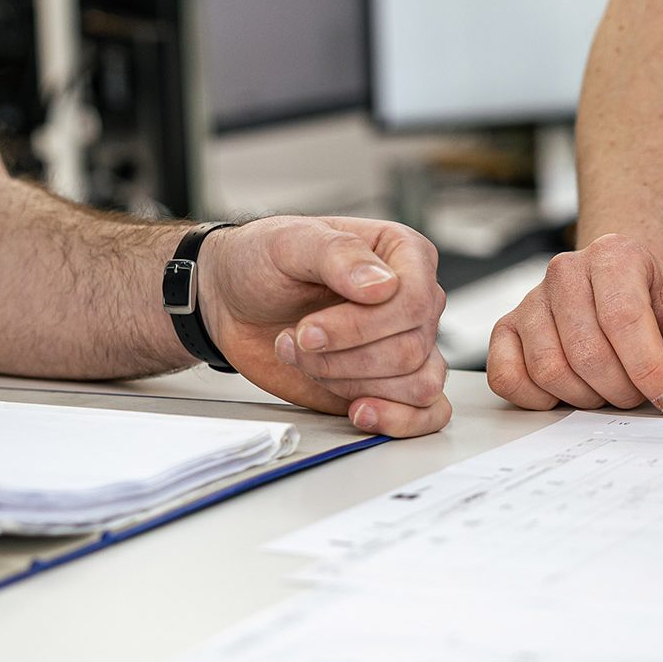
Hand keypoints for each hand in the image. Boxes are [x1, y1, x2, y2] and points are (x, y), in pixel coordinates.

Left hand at [200, 217, 449, 436]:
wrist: (234, 301)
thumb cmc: (262, 263)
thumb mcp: (289, 241)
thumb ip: (338, 254)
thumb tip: (383, 286)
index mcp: (403, 255)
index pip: (414, 300)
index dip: (361, 326)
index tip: (309, 329)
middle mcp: (413, 300)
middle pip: (410, 349)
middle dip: (343, 357)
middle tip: (297, 341)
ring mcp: (406, 344)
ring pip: (417, 385)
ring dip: (350, 383)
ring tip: (308, 361)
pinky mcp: (391, 384)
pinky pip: (428, 414)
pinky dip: (398, 420)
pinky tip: (360, 411)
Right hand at [486, 233, 662, 412]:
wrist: (625, 294)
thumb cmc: (658, 309)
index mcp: (613, 255)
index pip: (623, 318)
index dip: (648, 368)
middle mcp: (564, 271)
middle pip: (585, 351)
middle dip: (620, 389)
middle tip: (638, 395)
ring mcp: (529, 301)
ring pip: (547, 368)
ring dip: (584, 397)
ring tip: (608, 391)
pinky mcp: (506, 330)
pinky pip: (506, 376)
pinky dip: (537, 399)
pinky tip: (567, 394)